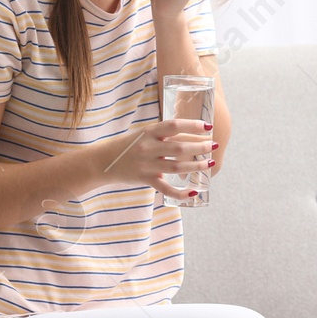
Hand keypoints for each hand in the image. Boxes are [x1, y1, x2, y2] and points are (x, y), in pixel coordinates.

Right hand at [94, 118, 216, 201]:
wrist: (103, 162)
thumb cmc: (128, 146)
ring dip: (196, 165)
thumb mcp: (143, 134)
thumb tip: (189, 132)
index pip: (173, 125)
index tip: (208, 126)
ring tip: (210, 163)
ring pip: (177, 166)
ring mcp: (146, 164)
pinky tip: (194, 191)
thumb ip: (162, 134)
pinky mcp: (145, 179)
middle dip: (199, 146)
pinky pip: (166, 188)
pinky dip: (181, 192)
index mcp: (148, 132)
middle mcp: (148, 147)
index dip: (192, 125)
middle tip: (213, 145)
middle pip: (179, 147)